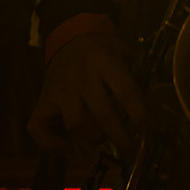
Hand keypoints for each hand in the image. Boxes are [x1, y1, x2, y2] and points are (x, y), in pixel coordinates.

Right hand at [28, 30, 145, 156]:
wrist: (70, 38)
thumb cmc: (104, 49)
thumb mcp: (125, 52)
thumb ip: (137, 74)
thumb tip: (152, 106)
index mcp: (106, 62)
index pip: (126, 91)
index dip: (139, 114)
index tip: (149, 131)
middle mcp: (82, 77)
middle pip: (102, 113)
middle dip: (119, 136)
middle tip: (131, 151)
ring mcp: (59, 90)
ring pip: (75, 123)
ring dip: (93, 138)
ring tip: (105, 141)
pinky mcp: (42, 101)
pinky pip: (37, 128)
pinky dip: (50, 144)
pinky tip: (67, 150)